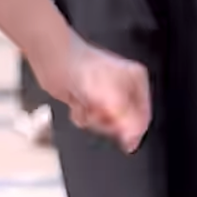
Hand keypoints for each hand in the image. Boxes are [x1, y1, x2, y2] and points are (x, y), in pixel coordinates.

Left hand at [35, 35, 149, 153]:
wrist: (53, 57)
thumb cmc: (81, 65)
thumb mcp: (113, 98)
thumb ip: (127, 121)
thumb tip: (133, 138)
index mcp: (136, 80)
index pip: (143, 115)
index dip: (133, 130)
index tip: (124, 139)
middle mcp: (122, 86)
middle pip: (124, 122)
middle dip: (108, 122)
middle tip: (99, 113)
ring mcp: (103, 93)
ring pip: (105, 123)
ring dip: (93, 119)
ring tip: (86, 105)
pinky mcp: (86, 98)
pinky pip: (89, 120)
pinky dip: (80, 116)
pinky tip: (76, 104)